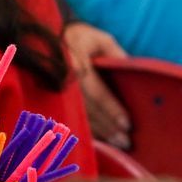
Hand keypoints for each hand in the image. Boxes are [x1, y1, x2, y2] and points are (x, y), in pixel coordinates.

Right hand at [63, 22, 131, 149]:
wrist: (48, 37)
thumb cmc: (82, 39)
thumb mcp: (100, 39)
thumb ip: (117, 54)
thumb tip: (133, 72)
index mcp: (74, 65)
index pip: (95, 92)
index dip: (111, 109)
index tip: (127, 124)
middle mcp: (62, 81)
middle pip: (87, 109)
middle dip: (108, 127)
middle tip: (126, 141)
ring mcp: (55, 92)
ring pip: (79, 117)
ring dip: (99, 133)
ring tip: (119, 145)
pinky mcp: (53, 100)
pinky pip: (70, 118)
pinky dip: (87, 131)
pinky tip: (102, 141)